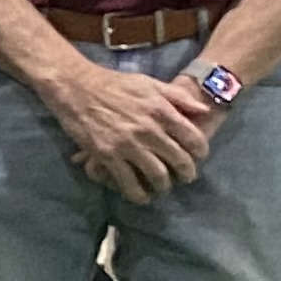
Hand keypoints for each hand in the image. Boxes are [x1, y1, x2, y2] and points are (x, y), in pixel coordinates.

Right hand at [45, 57, 213, 203]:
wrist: (76, 86)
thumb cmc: (113, 83)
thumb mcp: (150, 83)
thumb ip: (179, 97)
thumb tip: (204, 111)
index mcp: (161, 111)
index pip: (193, 139)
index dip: (200, 152)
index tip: (198, 157)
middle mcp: (149, 130)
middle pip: (179, 160)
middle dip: (186, 173)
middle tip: (185, 177)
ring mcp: (128, 145)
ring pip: (157, 175)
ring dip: (164, 186)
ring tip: (163, 187)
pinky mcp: (107, 155)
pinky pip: (127, 182)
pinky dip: (137, 193)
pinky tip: (141, 196)